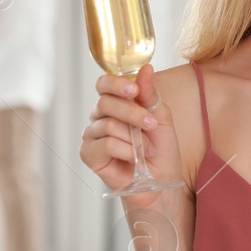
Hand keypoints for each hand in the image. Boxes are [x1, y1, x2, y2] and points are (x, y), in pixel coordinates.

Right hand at [80, 63, 182, 209]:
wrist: (160, 181)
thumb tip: (146, 68)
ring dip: (134, 138)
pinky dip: (125, 151)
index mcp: (115, 103)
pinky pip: (106, 144)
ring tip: (146, 149)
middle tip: (151, 125)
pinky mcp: (89, 154)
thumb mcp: (161, 118)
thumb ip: (150, 94)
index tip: (134, 90)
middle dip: (133, 114)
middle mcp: (99, 116)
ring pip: (108, 124)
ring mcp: (92, 135)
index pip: (104, 83)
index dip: (116, 84)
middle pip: (106, 103)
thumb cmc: (160, 150)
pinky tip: (133, 159)